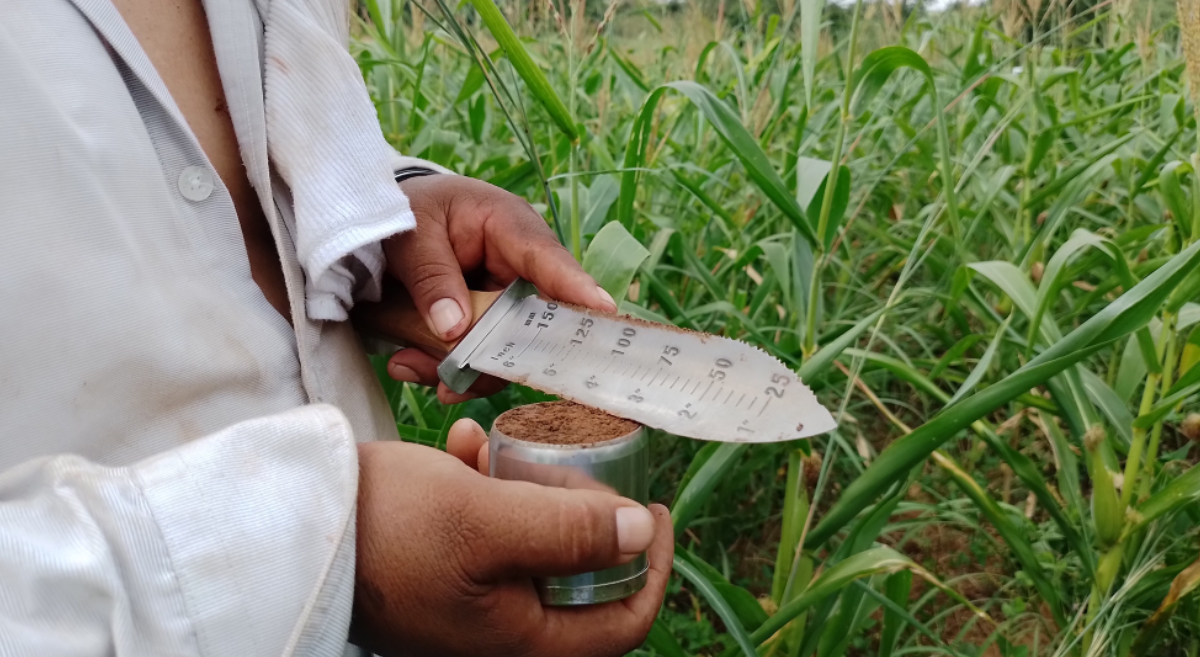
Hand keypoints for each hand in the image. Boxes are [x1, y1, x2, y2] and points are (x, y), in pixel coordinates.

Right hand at [351, 419, 673, 656]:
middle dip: (583, 515)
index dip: (652, 567)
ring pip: (533, 549)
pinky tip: (466, 443)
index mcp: (522, 642)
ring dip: (531, 493)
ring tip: (509, 447)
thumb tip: (641, 533)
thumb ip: (571, 532)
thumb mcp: (489, 521)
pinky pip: (483, 535)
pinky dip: (485, 489)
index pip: (622, 623)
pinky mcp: (436, 573)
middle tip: (572, 464)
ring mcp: (466, 604)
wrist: (293, 523)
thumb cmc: (391, 528)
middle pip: (580, 579)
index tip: (654, 508)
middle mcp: (499, 633)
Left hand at [382, 176, 616, 403]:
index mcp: (510, 225)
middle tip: (459, 376)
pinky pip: (478, 359)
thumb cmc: (411, 211)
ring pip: (504, 351)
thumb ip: (431, 277)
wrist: (391, 219)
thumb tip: (455, 330)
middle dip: (500, 355)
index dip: (577, 288)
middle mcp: (519, 267)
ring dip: (460, 368)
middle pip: (534, 321)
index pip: (549, 259)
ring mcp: (505, 301)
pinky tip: (406, 363)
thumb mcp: (411, 233)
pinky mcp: (486, 325)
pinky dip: (443, 368)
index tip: (605, 312)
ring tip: (407, 365)